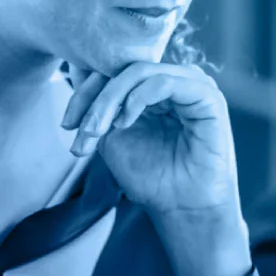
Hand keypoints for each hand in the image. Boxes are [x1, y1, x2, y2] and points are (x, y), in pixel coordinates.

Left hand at [61, 63, 249, 275]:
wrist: (180, 207)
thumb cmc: (151, 176)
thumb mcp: (112, 136)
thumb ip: (98, 107)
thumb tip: (73, 71)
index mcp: (153, 87)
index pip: (114, 70)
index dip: (85, 91)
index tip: (68, 124)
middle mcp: (174, 80)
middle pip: (123, 68)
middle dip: (94, 98)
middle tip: (81, 129)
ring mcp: (192, 85)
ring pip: (140, 71)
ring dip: (110, 99)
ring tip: (98, 130)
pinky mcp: (207, 96)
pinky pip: (165, 82)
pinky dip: (137, 98)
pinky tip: (125, 122)